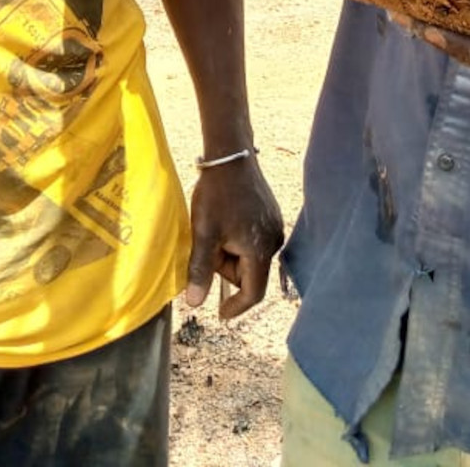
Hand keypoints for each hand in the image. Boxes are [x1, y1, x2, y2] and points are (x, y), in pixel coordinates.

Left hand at [184, 156, 284, 320]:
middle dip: (226, 267)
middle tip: (208, 244)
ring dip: (230, 253)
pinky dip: (238, 239)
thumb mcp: (204, 233)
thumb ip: (200, 270)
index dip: (235, 306)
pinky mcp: (271, 215)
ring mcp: (275, 226)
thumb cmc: (216, 195)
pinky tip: (226, 220)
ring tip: (216, 228)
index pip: (253, 293)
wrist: (230, 156)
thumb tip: (194, 304)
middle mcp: (274, 241)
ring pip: (250, 256)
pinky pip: (254, 241)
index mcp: (260, 250)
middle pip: (249, 273)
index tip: (219, 313)